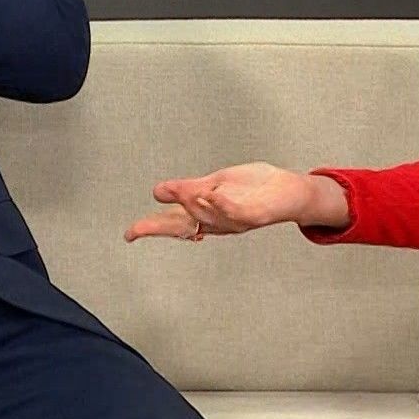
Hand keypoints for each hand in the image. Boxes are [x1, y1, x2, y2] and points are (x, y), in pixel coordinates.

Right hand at [123, 163, 344, 241]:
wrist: (289, 192)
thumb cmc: (255, 188)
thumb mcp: (216, 184)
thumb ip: (189, 190)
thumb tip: (157, 193)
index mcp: (207, 216)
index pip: (173, 223)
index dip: (150, 228)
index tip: (128, 234)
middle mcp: (218, 224)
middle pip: (183, 226)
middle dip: (158, 228)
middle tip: (136, 230)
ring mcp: (235, 221)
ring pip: (205, 215)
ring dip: (191, 203)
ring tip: (185, 190)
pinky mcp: (253, 215)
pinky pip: (234, 210)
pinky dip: (222, 204)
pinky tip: (212, 193)